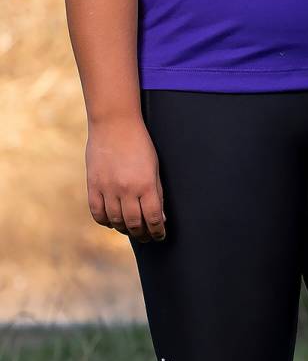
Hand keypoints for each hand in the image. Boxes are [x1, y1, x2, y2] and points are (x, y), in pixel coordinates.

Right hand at [86, 115, 165, 243]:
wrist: (114, 123)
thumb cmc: (139, 142)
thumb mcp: (155, 165)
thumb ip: (157, 192)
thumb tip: (161, 218)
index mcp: (146, 183)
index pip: (154, 217)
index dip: (158, 231)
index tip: (160, 236)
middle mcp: (126, 189)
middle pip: (134, 223)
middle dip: (143, 234)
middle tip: (147, 237)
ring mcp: (108, 188)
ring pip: (116, 221)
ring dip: (125, 230)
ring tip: (131, 230)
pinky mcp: (93, 186)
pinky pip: (97, 213)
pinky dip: (105, 221)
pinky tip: (112, 222)